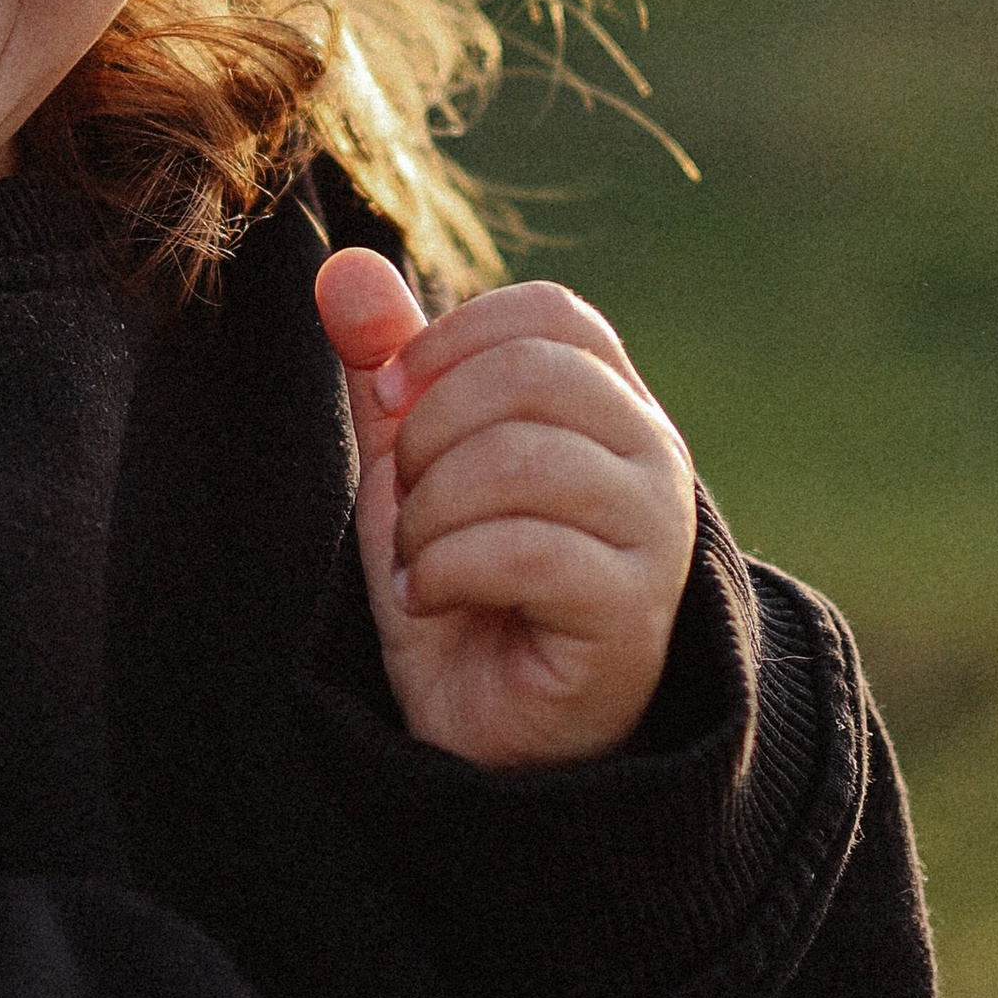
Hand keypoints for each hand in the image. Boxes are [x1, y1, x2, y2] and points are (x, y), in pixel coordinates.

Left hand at [313, 249, 697, 768]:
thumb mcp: (409, 467)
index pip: (549, 313)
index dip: (449, 342)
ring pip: (523, 460)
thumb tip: (342, 265)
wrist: (490, 732)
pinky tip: (432, 598)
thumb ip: (385, 368)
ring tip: (419, 559)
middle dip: (428, 433)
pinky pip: (527, 552)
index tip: (390, 402)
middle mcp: (652, 454)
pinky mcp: (634, 611)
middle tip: (405, 499)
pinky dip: (447, 570)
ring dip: (431, 513)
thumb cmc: (464, 587)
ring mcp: (655, 532)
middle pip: (531, 375)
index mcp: (608, 402)